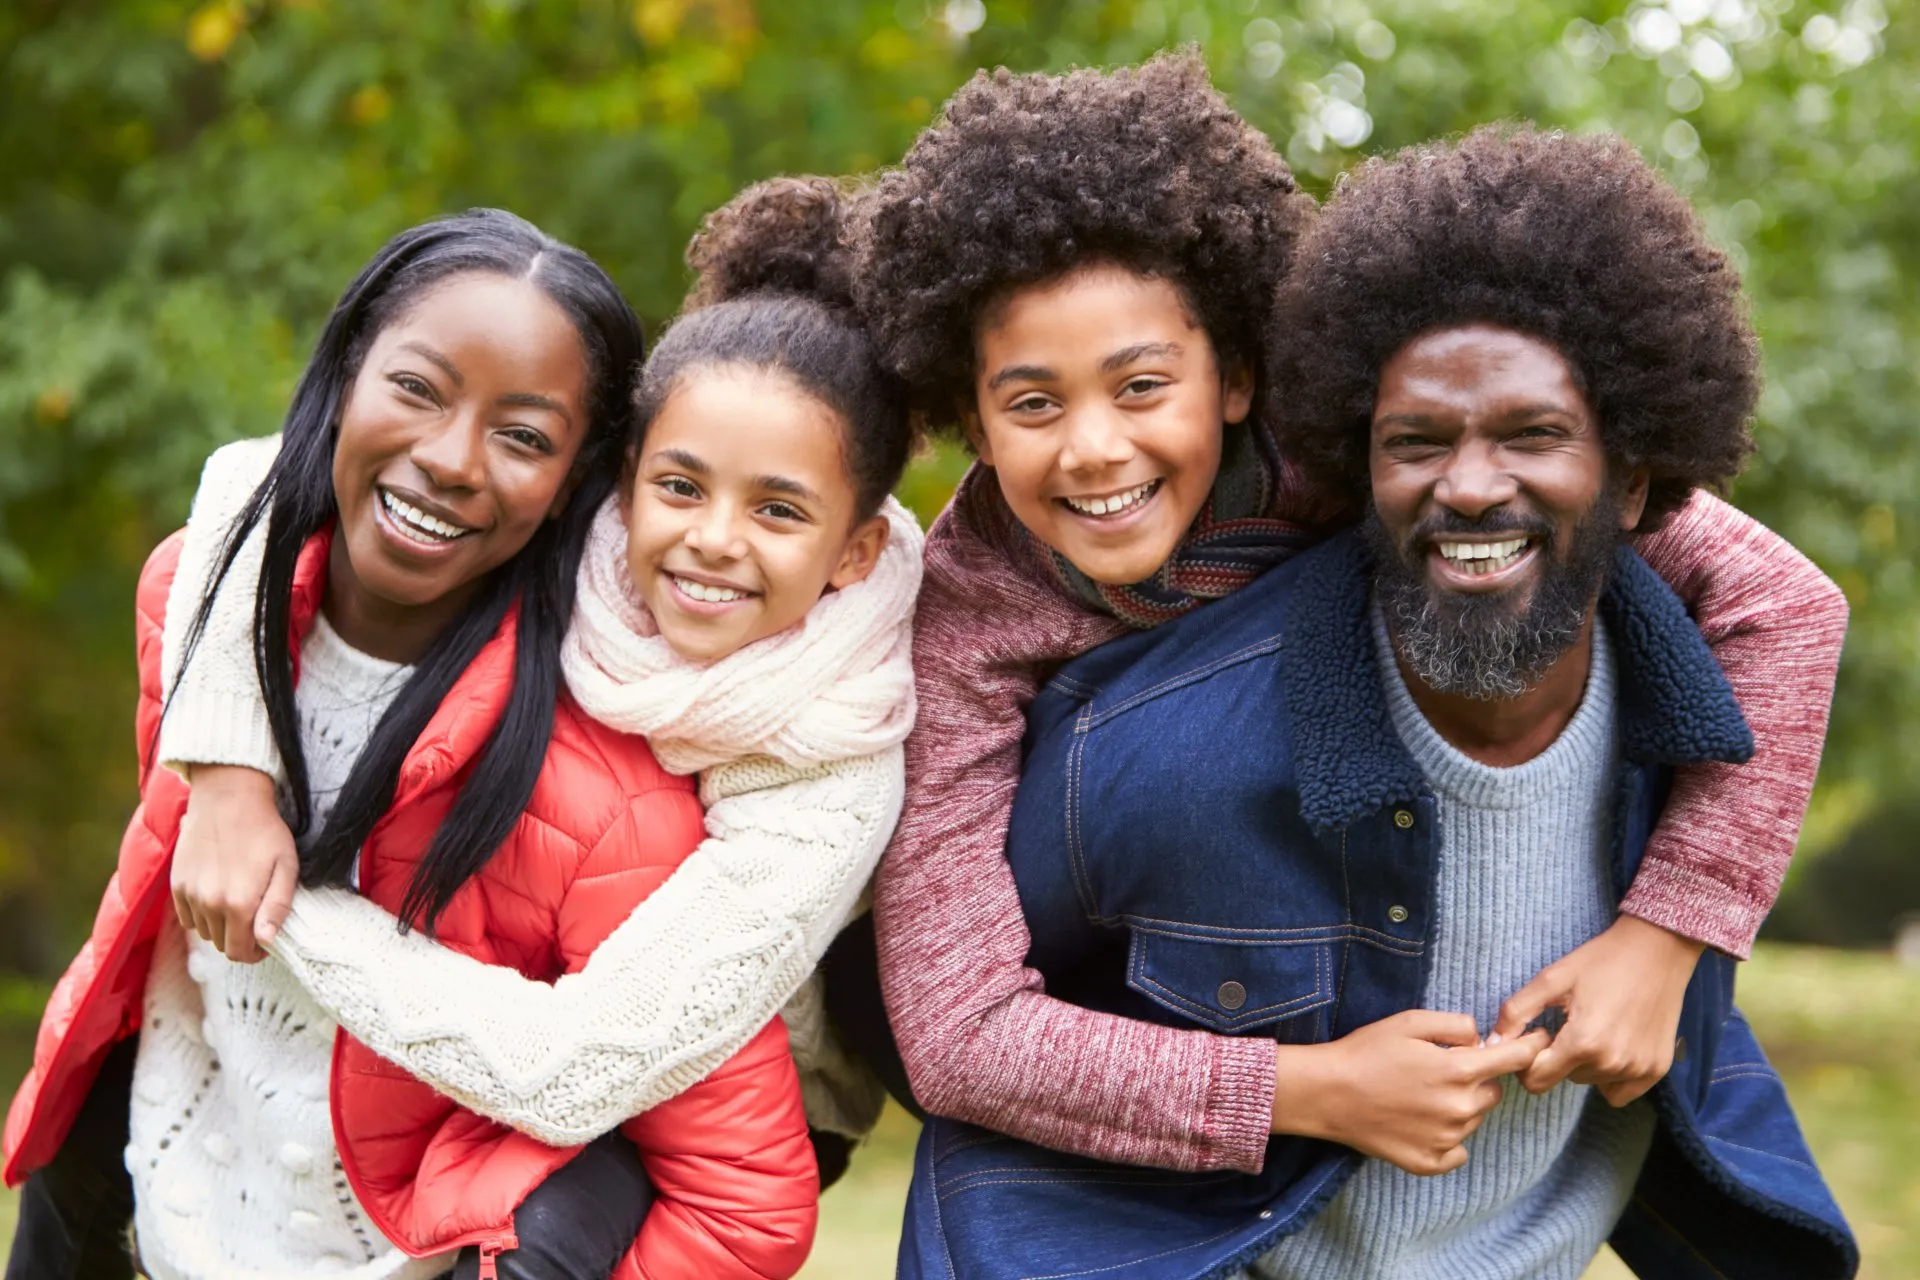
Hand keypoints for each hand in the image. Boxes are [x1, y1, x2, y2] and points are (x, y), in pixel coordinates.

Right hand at [171, 764, 299, 962]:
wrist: (228, 798)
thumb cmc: (264, 830)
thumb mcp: (286, 866)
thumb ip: (277, 906)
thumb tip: (267, 941)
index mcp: (239, 903)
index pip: (239, 953)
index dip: (253, 954)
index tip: (263, 944)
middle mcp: (209, 904)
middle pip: (221, 944)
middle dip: (239, 939)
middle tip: (254, 918)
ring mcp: (189, 894)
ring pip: (204, 932)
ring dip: (220, 926)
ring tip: (237, 901)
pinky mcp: (176, 884)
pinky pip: (187, 916)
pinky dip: (201, 914)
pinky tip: (217, 893)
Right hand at [1272, 1010, 1548, 1175]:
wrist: (1327, 1093)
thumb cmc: (1366, 1051)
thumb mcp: (1409, 1021)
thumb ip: (1456, 1024)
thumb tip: (1481, 1038)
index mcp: (1458, 1071)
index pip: (1515, 1059)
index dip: (1531, 1046)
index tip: (1540, 1040)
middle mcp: (1459, 1109)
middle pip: (1493, 1092)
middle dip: (1477, 1079)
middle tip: (1439, 1070)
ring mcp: (1445, 1139)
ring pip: (1473, 1119)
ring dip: (1460, 1106)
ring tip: (1420, 1094)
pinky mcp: (1429, 1162)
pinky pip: (1458, 1152)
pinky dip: (1448, 1139)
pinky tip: (1422, 1123)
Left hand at [1492, 913, 1705, 1106]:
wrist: (1656, 951)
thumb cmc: (1601, 961)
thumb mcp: (1551, 979)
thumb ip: (1516, 1012)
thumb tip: (1492, 1043)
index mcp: (1583, 1043)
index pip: (1536, 1080)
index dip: (1530, 1058)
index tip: (1541, 1033)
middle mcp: (1612, 1063)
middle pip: (1563, 1079)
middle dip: (1558, 1057)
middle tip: (1570, 1022)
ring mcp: (1637, 1069)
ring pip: (1589, 1082)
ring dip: (1584, 1063)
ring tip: (1595, 1026)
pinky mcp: (1655, 1071)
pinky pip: (1618, 1092)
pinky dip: (1609, 1076)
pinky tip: (1612, 1045)